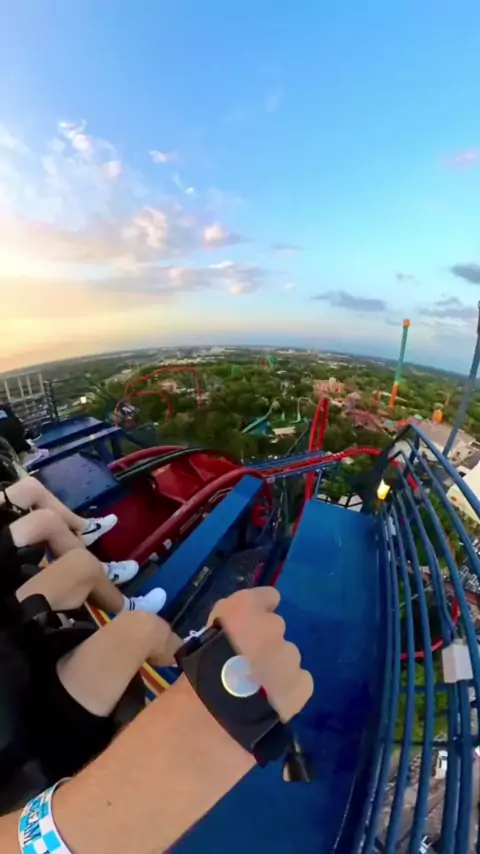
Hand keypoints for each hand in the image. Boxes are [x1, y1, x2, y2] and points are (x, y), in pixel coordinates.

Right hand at [208, 587, 312, 722]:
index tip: (254, 625)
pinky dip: (289, 691)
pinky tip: (270, 703)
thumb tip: (235, 631)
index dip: (261, 610)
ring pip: (286, 658)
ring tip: (257, 690)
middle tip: (248, 666)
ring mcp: (290, 654)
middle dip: (265, 645)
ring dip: (276, 668)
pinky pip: (299, 682)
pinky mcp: (302, 684)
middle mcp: (272, 625)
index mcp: (244, 607)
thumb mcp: (203, 638)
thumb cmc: (197, 675)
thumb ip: (226, 626)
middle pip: (275, 630)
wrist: (212, 719)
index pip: (266, 596)